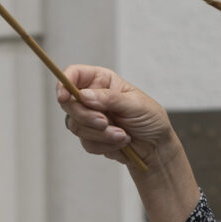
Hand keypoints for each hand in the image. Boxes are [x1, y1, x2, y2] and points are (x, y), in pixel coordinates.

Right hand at [55, 65, 177, 165]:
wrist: (156, 146)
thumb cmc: (150, 119)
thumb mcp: (135, 104)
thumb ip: (109, 98)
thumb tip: (84, 95)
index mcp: (102, 81)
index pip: (75, 75)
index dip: (65, 83)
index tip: (65, 96)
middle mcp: (92, 97)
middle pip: (69, 103)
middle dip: (86, 116)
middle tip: (104, 123)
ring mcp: (90, 117)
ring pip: (76, 125)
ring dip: (100, 134)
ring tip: (122, 135)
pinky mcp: (91, 136)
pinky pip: (86, 142)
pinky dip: (103, 145)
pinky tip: (120, 142)